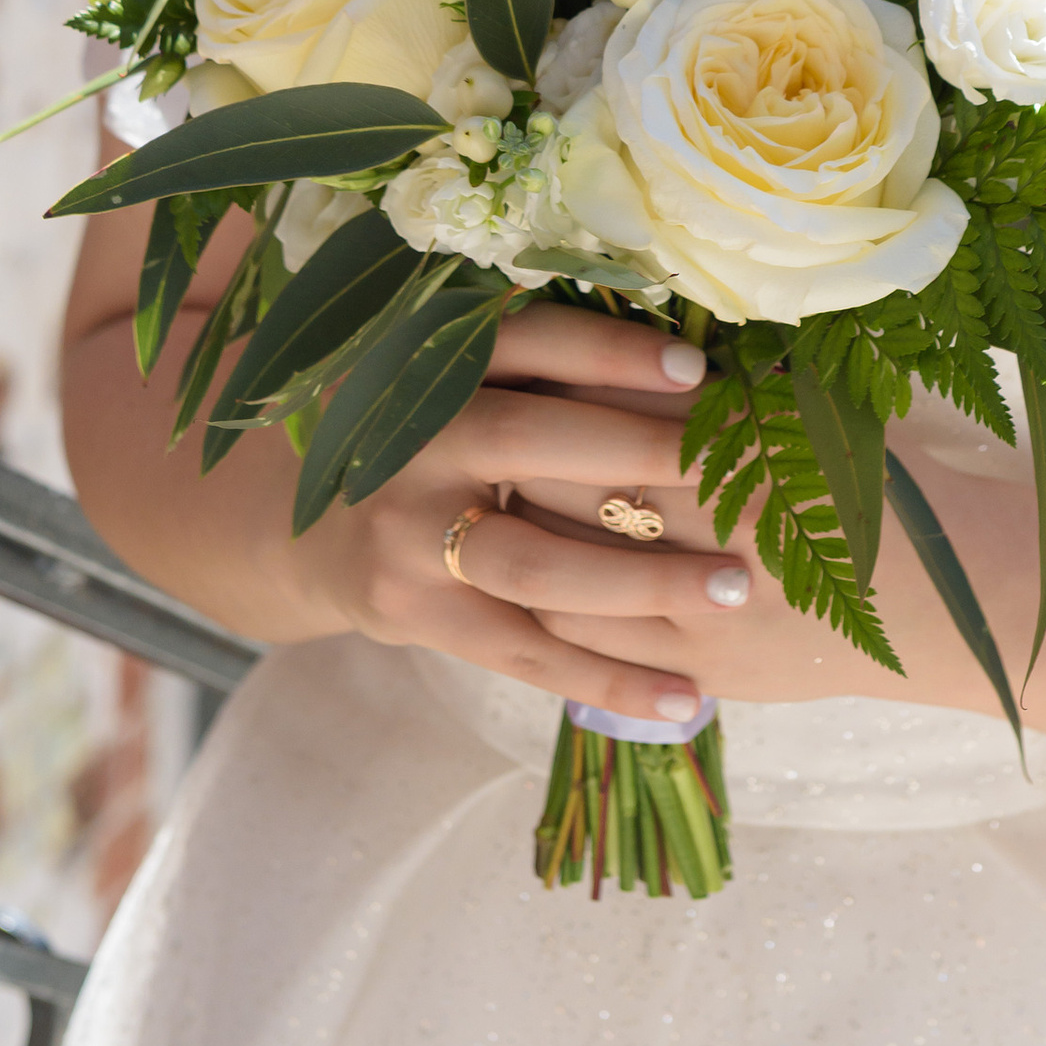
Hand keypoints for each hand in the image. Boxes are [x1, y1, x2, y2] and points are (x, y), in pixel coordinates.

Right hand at [286, 302, 758, 726]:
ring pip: (534, 564)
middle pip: (528, 443)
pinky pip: (525, 653)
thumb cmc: (427, 434)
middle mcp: (408, 442)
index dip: (608, 354)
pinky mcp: (417, 613)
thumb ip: (539, 366)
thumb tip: (689, 360)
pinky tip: (687, 701)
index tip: (698, 370)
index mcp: (425, 362)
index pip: (523, 344)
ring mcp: (407, 535)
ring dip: (640, 582)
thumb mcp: (453, 377)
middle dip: (640, 457)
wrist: (307, 525)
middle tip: (738, 476)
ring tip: (732, 589)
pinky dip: (609, 681)